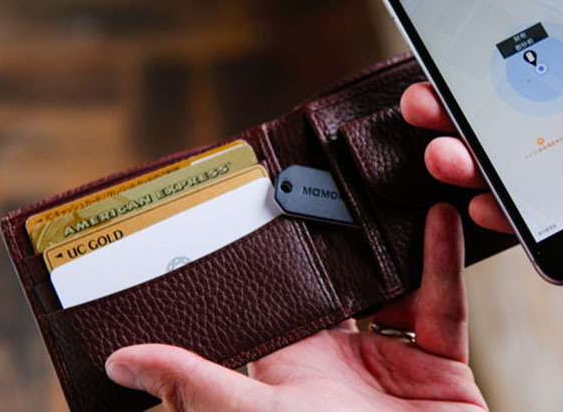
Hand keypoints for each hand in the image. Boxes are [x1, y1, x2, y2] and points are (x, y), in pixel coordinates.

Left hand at [105, 204, 485, 410]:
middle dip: (337, 237)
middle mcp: (341, 361)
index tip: (262, 206)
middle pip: (340, 284)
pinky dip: (443, 261)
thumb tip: (119, 362)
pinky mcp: (441, 365)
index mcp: (292, 371)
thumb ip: (195, 384)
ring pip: (395, 285)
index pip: (276, 303)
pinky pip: (444, 302)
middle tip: (329, 179)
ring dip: (393, 243)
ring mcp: (392, 361)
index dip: (271, 260)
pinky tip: (439, 219)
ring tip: (383, 194)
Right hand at [401, 0, 562, 271]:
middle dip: (473, 105)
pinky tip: (489, 208)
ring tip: (444, 150)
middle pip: (535, 110)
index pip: (560, 50)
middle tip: (429, 97)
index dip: (504, 49)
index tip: (455, 45)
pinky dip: (527, 219)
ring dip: (483, 161)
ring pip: (540, 165)